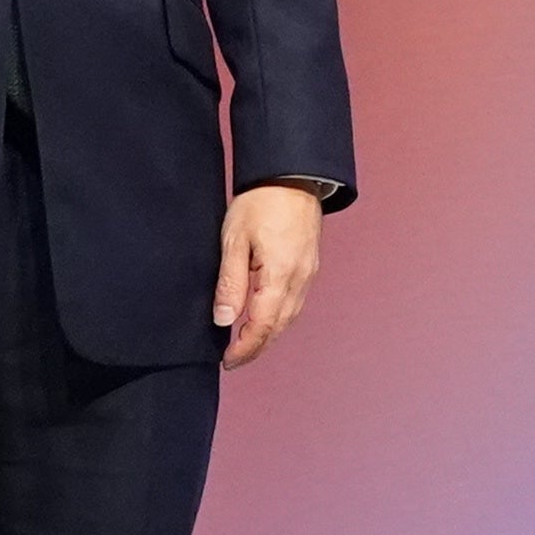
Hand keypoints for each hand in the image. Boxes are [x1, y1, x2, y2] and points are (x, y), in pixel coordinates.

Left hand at [216, 181, 327, 369]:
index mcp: (279, 277)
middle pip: (278, 328)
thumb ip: (230, 283)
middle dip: (256, 347)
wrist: (293, 174)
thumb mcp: (234, 240)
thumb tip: (224, 320)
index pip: (261, 327)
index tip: (227, 361)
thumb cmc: (261, 201)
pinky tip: (267, 318)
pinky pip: (295, 303)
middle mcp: (299, 281)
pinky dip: (279, 318)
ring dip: (269, 335)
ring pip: (289, 318)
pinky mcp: (310, 266)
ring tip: (247, 344)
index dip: (244, 349)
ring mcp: (308, 274)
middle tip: (234, 359)